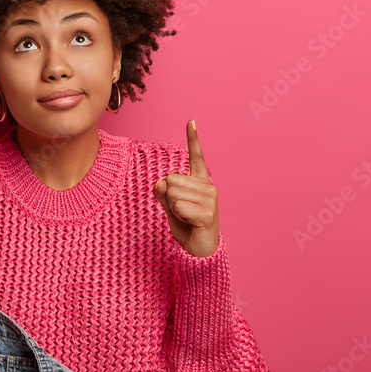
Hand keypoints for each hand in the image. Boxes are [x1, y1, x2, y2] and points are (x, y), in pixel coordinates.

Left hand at [153, 119, 219, 257]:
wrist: (198, 250)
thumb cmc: (185, 224)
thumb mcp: (170, 205)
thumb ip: (163, 192)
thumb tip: (160, 182)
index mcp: (200, 181)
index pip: (196, 156)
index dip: (193, 139)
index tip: (191, 121)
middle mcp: (208, 186)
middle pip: (171, 179)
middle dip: (168, 196)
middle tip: (181, 210)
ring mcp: (210, 200)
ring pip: (173, 193)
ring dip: (173, 207)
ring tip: (186, 217)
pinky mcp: (208, 213)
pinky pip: (178, 207)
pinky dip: (178, 216)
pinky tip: (189, 222)